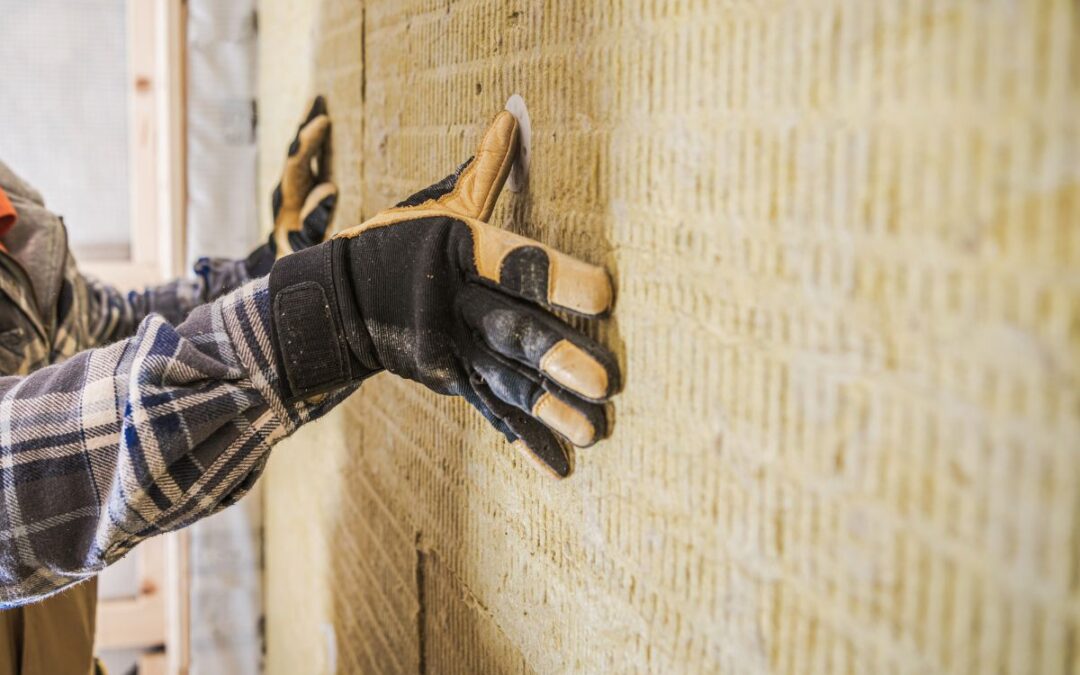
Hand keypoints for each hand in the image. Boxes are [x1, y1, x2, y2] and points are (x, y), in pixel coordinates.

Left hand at [246, 96, 337, 275]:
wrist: (281, 273)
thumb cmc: (296, 263)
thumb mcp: (304, 248)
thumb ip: (315, 222)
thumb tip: (328, 188)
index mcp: (288, 203)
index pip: (297, 165)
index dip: (309, 142)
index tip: (323, 122)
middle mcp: (288, 192)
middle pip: (296, 152)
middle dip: (307, 126)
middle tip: (319, 100)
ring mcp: (295, 192)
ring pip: (303, 154)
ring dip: (311, 130)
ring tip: (321, 103)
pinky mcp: (305, 195)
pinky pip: (312, 163)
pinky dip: (320, 144)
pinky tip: (327, 127)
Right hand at [268, 111, 619, 477]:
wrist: (335, 305)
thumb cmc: (398, 243)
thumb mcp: (435, 208)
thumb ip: (481, 173)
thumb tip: (511, 117)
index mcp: (457, 254)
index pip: (514, 262)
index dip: (557, 277)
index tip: (605, 294)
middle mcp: (453, 305)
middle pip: (509, 331)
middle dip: (555, 357)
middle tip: (603, 382)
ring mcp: (449, 351)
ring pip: (504, 380)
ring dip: (549, 408)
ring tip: (595, 433)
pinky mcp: (447, 382)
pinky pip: (489, 411)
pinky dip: (524, 439)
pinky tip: (560, 467)